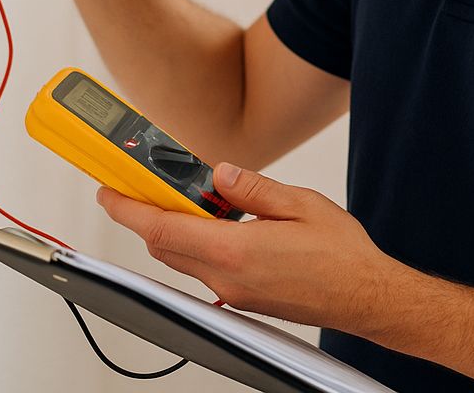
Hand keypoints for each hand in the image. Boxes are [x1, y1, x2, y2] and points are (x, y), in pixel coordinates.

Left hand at [96, 163, 403, 332]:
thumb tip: (219, 174)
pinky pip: (204, 269)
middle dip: (145, 215)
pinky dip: (196, 244)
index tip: (108, 192)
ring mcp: (233, 292)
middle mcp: (227, 276)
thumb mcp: (299, 204)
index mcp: (236, 250)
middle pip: (164, 246)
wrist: (365, 296)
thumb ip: (252, 188)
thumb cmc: (341, 254)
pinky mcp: (243, 298)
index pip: (163, 228)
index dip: (128, 209)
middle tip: (140, 186)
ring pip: (182, 258)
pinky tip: (214, 223)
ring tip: (180, 198)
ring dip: (171, 229)